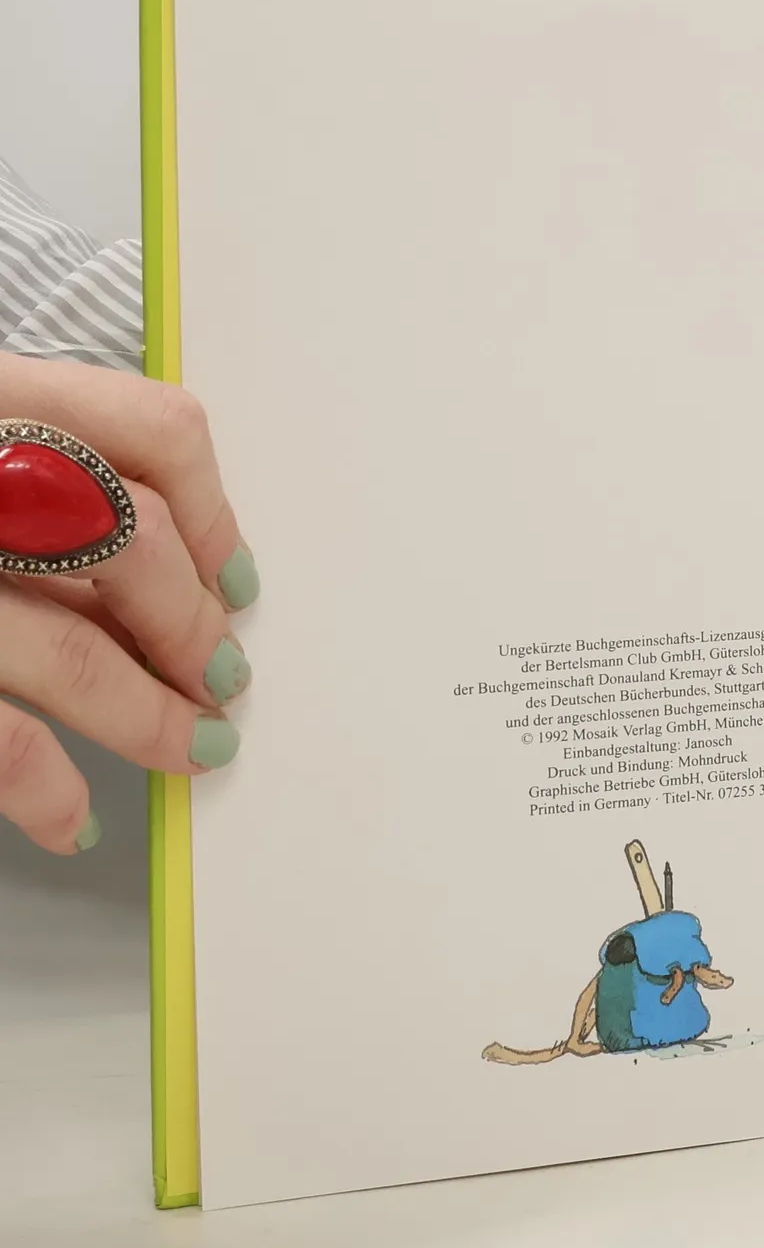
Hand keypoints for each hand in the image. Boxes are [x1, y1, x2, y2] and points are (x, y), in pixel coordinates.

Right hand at [0, 356, 253, 853]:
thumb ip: (48, 477)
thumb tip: (185, 577)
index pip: (153, 429)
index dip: (214, 514)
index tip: (236, 580)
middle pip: (131, 546)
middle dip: (191, 629)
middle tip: (219, 679)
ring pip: (71, 653)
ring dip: (149, 717)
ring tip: (189, 748)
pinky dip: (43, 788)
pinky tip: (69, 817)